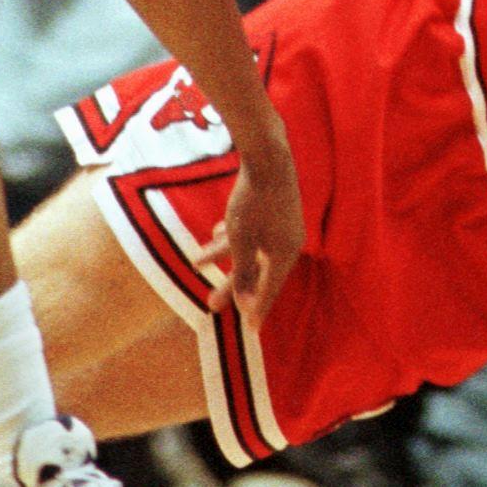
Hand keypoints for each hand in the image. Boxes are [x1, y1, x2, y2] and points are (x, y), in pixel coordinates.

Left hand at [205, 127, 303, 322]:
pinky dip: (233, 238)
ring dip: (225, 258)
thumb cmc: (253, 201)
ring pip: (251, 250)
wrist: (268, 157)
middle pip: (257, 272)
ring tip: (199, 263)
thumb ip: (241, 271)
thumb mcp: (241, 241)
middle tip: (211, 305)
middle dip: (232, 287)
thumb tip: (243, 300)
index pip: (269, 290)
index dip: (256, 309)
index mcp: (284, 254)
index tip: (249, 330)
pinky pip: (253, 233)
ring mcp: (282, 226)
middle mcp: (287, 243)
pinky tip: (213, 235)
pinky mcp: (275, 210)